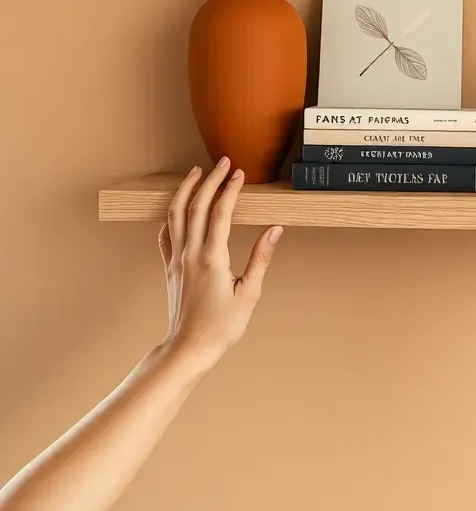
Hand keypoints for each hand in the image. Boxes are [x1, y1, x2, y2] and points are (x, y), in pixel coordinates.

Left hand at [158, 159, 282, 371]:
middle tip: (223, 163)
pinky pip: (165, 234)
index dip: (230, 189)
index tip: (240, 173)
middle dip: (210, 180)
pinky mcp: (169, 268)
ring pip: (175, 215)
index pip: (220, 213)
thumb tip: (275, 230)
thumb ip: (260, 258)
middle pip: (196, 206)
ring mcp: (176, 259)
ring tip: (196, 173)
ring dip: (186, 190)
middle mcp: (190, 253)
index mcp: (212, 258)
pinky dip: (171, 216)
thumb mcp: (249, 293)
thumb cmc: (221, 326)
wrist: (189, 347)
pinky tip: (177, 209)